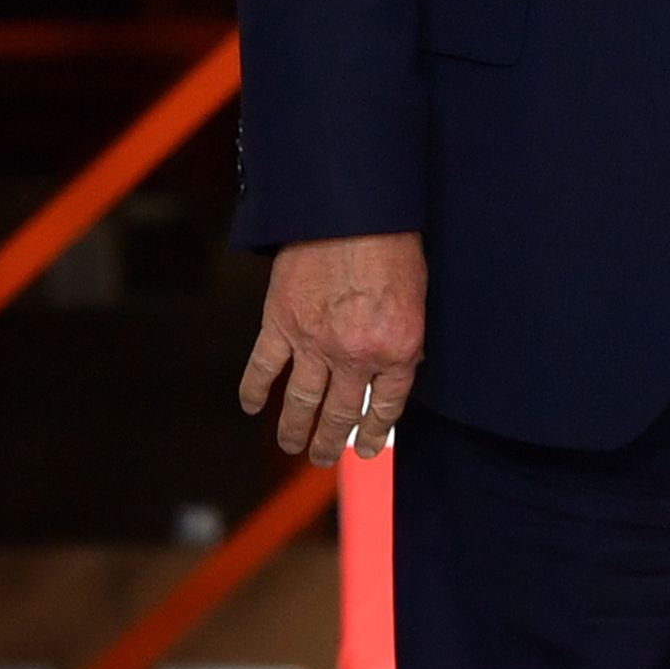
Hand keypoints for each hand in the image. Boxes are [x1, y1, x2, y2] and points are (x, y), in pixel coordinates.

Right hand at [239, 233, 427, 460]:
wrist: (353, 211)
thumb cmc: (393, 244)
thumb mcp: (417, 298)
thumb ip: (402, 337)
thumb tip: (394, 366)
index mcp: (397, 350)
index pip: (386, 407)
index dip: (374, 433)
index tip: (366, 449)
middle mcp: (355, 356)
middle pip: (341, 413)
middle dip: (331, 441)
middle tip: (324, 457)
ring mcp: (314, 343)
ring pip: (301, 402)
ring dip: (294, 430)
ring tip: (292, 446)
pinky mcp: (280, 323)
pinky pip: (264, 368)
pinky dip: (255, 390)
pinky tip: (252, 407)